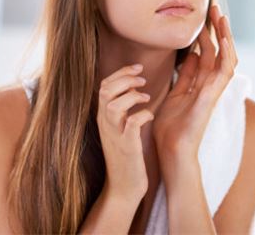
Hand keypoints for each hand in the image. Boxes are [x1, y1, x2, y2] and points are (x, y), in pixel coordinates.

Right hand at [96, 64, 153, 200]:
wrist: (123, 186)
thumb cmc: (127, 154)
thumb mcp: (120, 127)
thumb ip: (123, 107)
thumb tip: (135, 84)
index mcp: (104, 117)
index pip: (104, 86)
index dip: (121, 72)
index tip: (138, 67)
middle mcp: (106, 124)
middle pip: (105, 91)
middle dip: (125, 78)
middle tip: (143, 79)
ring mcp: (115, 135)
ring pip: (113, 106)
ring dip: (132, 96)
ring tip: (146, 96)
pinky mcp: (127, 147)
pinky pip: (131, 125)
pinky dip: (141, 115)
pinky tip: (150, 115)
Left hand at [153, 5, 238, 165]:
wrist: (171, 151)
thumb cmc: (171, 129)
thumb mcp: (175, 94)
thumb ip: (184, 76)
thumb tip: (190, 55)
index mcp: (200, 84)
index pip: (206, 54)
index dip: (206, 35)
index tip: (202, 18)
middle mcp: (209, 85)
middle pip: (218, 52)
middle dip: (217, 30)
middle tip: (215, 8)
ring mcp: (214, 91)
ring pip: (226, 58)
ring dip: (225, 37)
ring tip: (221, 17)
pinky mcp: (213, 97)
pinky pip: (224, 72)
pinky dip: (226, 54)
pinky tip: (224, 38)